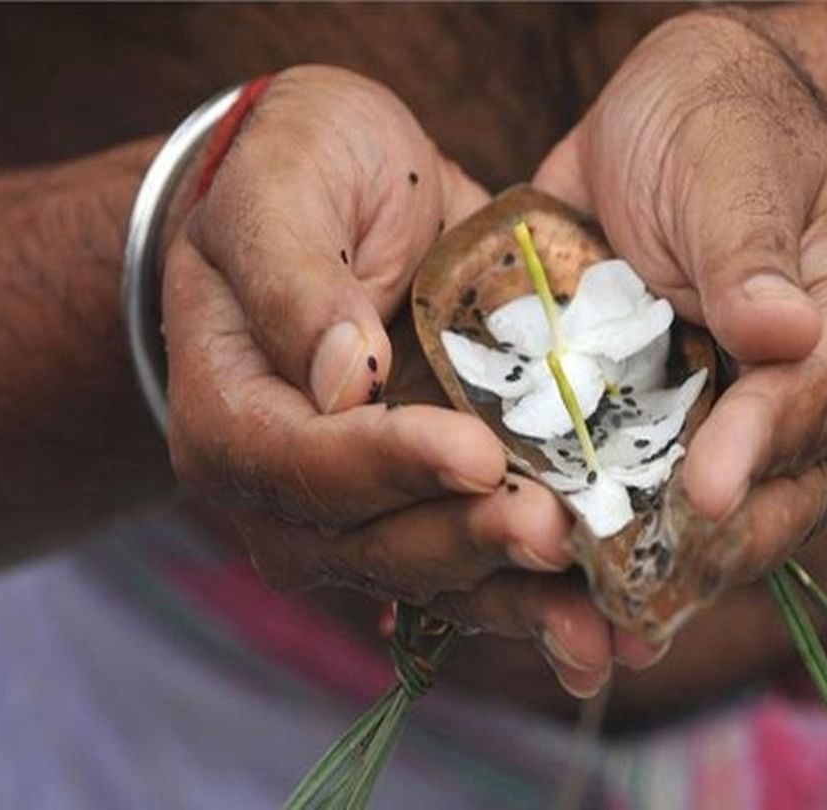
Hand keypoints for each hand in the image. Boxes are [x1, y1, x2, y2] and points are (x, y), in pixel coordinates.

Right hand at [163, 66, 660, 695]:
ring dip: (512, 596)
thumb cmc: (298, 170)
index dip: (387, 467)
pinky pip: (471, 565)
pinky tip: (595, 625)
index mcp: (231, 410)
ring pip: (427, 573)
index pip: (298, 463)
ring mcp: (357, 506)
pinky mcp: (424, 502)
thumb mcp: (281, 189)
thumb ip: (294, 278)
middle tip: (554, 531)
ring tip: (593, 614)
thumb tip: (342, 377)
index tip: (475, 454)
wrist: (345, 187)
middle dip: (465, 540)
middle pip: (366, 542)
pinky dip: (532, 598)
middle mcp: (284, 485)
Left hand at [534, 12, 826, 585]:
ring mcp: (733, 430)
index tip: (706, 491)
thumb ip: (753, 245)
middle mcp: (812, 403)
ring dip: (644, 572)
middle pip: (775, 500)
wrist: (660, 127)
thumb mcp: (735, 161)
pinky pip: (635, 501)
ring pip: (703, 527)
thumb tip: (784, 336)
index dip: (764, 448)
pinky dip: (596, 541)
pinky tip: (552, 582)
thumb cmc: (721, 122)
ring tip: (591, 627)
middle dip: (699, 546)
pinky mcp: (661, 438)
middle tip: (624, 585)